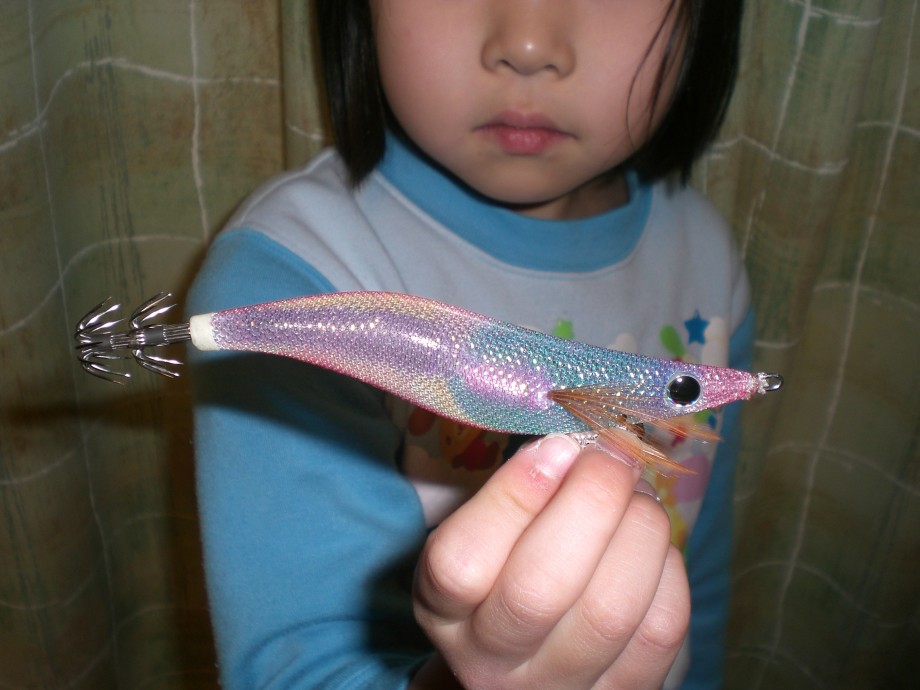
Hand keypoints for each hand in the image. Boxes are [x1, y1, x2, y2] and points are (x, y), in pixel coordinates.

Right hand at [411, 434, 689, 689]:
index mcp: (447, 611)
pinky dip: (667, 568)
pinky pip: (661, 627)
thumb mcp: (487, 535)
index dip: (512, 497)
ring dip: (639, 528)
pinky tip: (651, 543)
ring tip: (637, 495)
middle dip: (591, 502)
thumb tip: (575, 446)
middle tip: (610, 458)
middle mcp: (494, 662)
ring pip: (610, 610)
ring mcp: (561, 685)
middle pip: (540, 589)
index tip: (555, 447)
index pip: (460, 565)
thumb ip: (518, 493)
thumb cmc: (510, 574)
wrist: (539, 662)